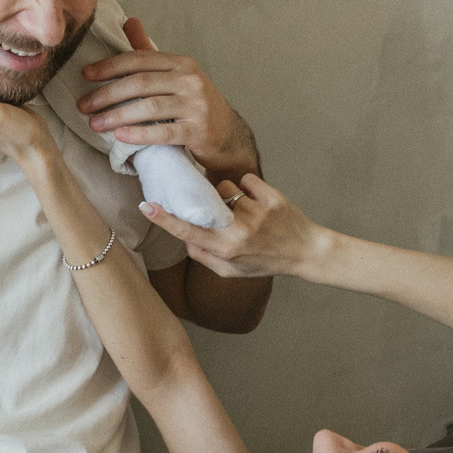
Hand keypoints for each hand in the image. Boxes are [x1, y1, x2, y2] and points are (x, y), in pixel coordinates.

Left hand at [77, 19, 257, 176]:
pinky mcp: (200, 131)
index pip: (139, 59)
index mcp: (181, 63)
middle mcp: (191, 80)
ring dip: (117, 116)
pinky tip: (120, 137)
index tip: (85, 75)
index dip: (109, 66)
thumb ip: (149, 51)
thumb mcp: (174, 74)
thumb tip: (129, 21)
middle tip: (83, 105)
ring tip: (95, 124)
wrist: (227, 136)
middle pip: (141, 83)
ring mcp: (197, 106)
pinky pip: (164, 132)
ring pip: (149, 107)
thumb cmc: (193, 104)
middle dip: (107, 94)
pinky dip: (140, 134)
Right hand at [141, 174, 319, 278]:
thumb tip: (184, 238)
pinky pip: (246, 179)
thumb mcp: (232, 272)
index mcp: (226, 250)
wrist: (306, 252)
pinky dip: (250, 187)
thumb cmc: (266, 262)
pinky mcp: (272, 198)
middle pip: (206, 200)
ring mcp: (257, 213)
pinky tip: (260, 202)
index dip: (164, 219)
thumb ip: (204, 257)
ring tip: (246, 210)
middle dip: (208, 200)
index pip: (188, 232)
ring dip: (230, 195)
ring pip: (225, 187)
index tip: (146, 205)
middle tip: (222, 209)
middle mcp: (239, 231)